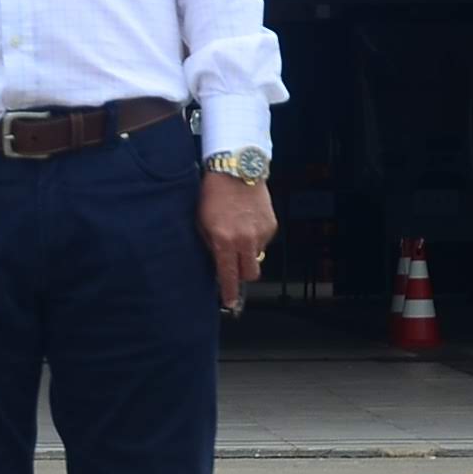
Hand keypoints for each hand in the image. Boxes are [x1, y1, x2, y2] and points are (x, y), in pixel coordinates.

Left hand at [198, 172, 275, 312]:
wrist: (235, 170)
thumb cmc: (212, 194)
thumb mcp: (201, 222)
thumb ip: (210, 246)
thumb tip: (217, 264)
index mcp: (223, 241)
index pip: (229, 275)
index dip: (230, 292)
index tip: (230, 303)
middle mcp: (244, 240)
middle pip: (251, 273)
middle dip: (243, 273)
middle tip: (234, 264)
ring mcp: (261, 233)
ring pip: (258, 257)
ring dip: (249, 253)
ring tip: (238, 232)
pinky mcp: (271, 225)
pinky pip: (264, 241)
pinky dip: (256, 237)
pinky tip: (247, 221)